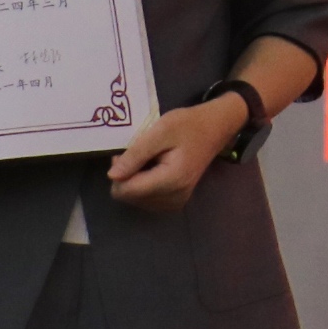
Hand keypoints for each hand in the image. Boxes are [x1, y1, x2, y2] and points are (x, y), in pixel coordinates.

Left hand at [105, 94, 251, 216]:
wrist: (215, 129)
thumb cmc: (189, 125)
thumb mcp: (160, 131)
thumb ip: (136, 154)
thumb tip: (112, 176)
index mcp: (171, 180)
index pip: (127, 191)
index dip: (118, 171)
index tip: (125, 152)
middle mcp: (174, 197)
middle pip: (130, 197)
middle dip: (126, 175)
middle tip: (137, 152)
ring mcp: (176, 202)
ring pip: (136, 200)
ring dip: (135, 180)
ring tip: (148, 159)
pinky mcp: (176, 202)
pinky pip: (147, 200)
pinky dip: (144, 185)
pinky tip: (153, 169)